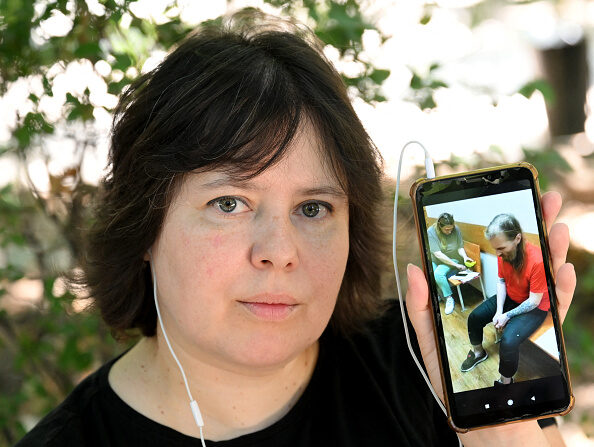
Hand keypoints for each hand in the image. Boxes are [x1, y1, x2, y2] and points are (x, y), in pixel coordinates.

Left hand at [405, 191, 575, 445]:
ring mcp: (525, 314)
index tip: (503, 202)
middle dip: (535, 226)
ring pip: (542, 276)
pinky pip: (553, 308)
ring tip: (556, 227)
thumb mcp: (429, 337)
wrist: (479, 413)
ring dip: (552, 251)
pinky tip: (562, 270)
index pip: (488, 255)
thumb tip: (412, 268)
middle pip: (522, 257)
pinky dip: (560, 289)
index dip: (497, 228)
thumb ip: (421, 305)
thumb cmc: (450, 374)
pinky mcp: (540, 334)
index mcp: (477, 295)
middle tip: (545, 198)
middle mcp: (505, 299)